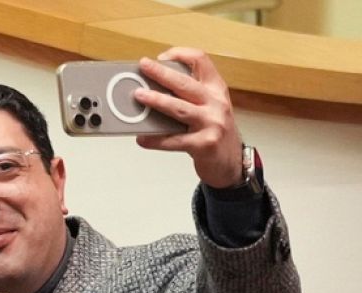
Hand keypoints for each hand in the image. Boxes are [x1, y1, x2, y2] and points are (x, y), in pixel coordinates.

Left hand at [133, 47, 243, 187]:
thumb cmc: (214, 131)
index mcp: (216, 89)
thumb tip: (152, 88)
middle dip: (161, 73)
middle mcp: (216, 103)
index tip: (161, 57)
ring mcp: (212, 123)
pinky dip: (155, 140)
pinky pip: (174, 140)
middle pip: (185, 83)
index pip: (201, 61)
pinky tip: (142, 138)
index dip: (181, 54)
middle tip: (143, 66)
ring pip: (179, 108)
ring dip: (156, 100)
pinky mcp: (204, 144)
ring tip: (139, 95)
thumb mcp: (209, 106)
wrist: (231, 161)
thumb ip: (188, 96)